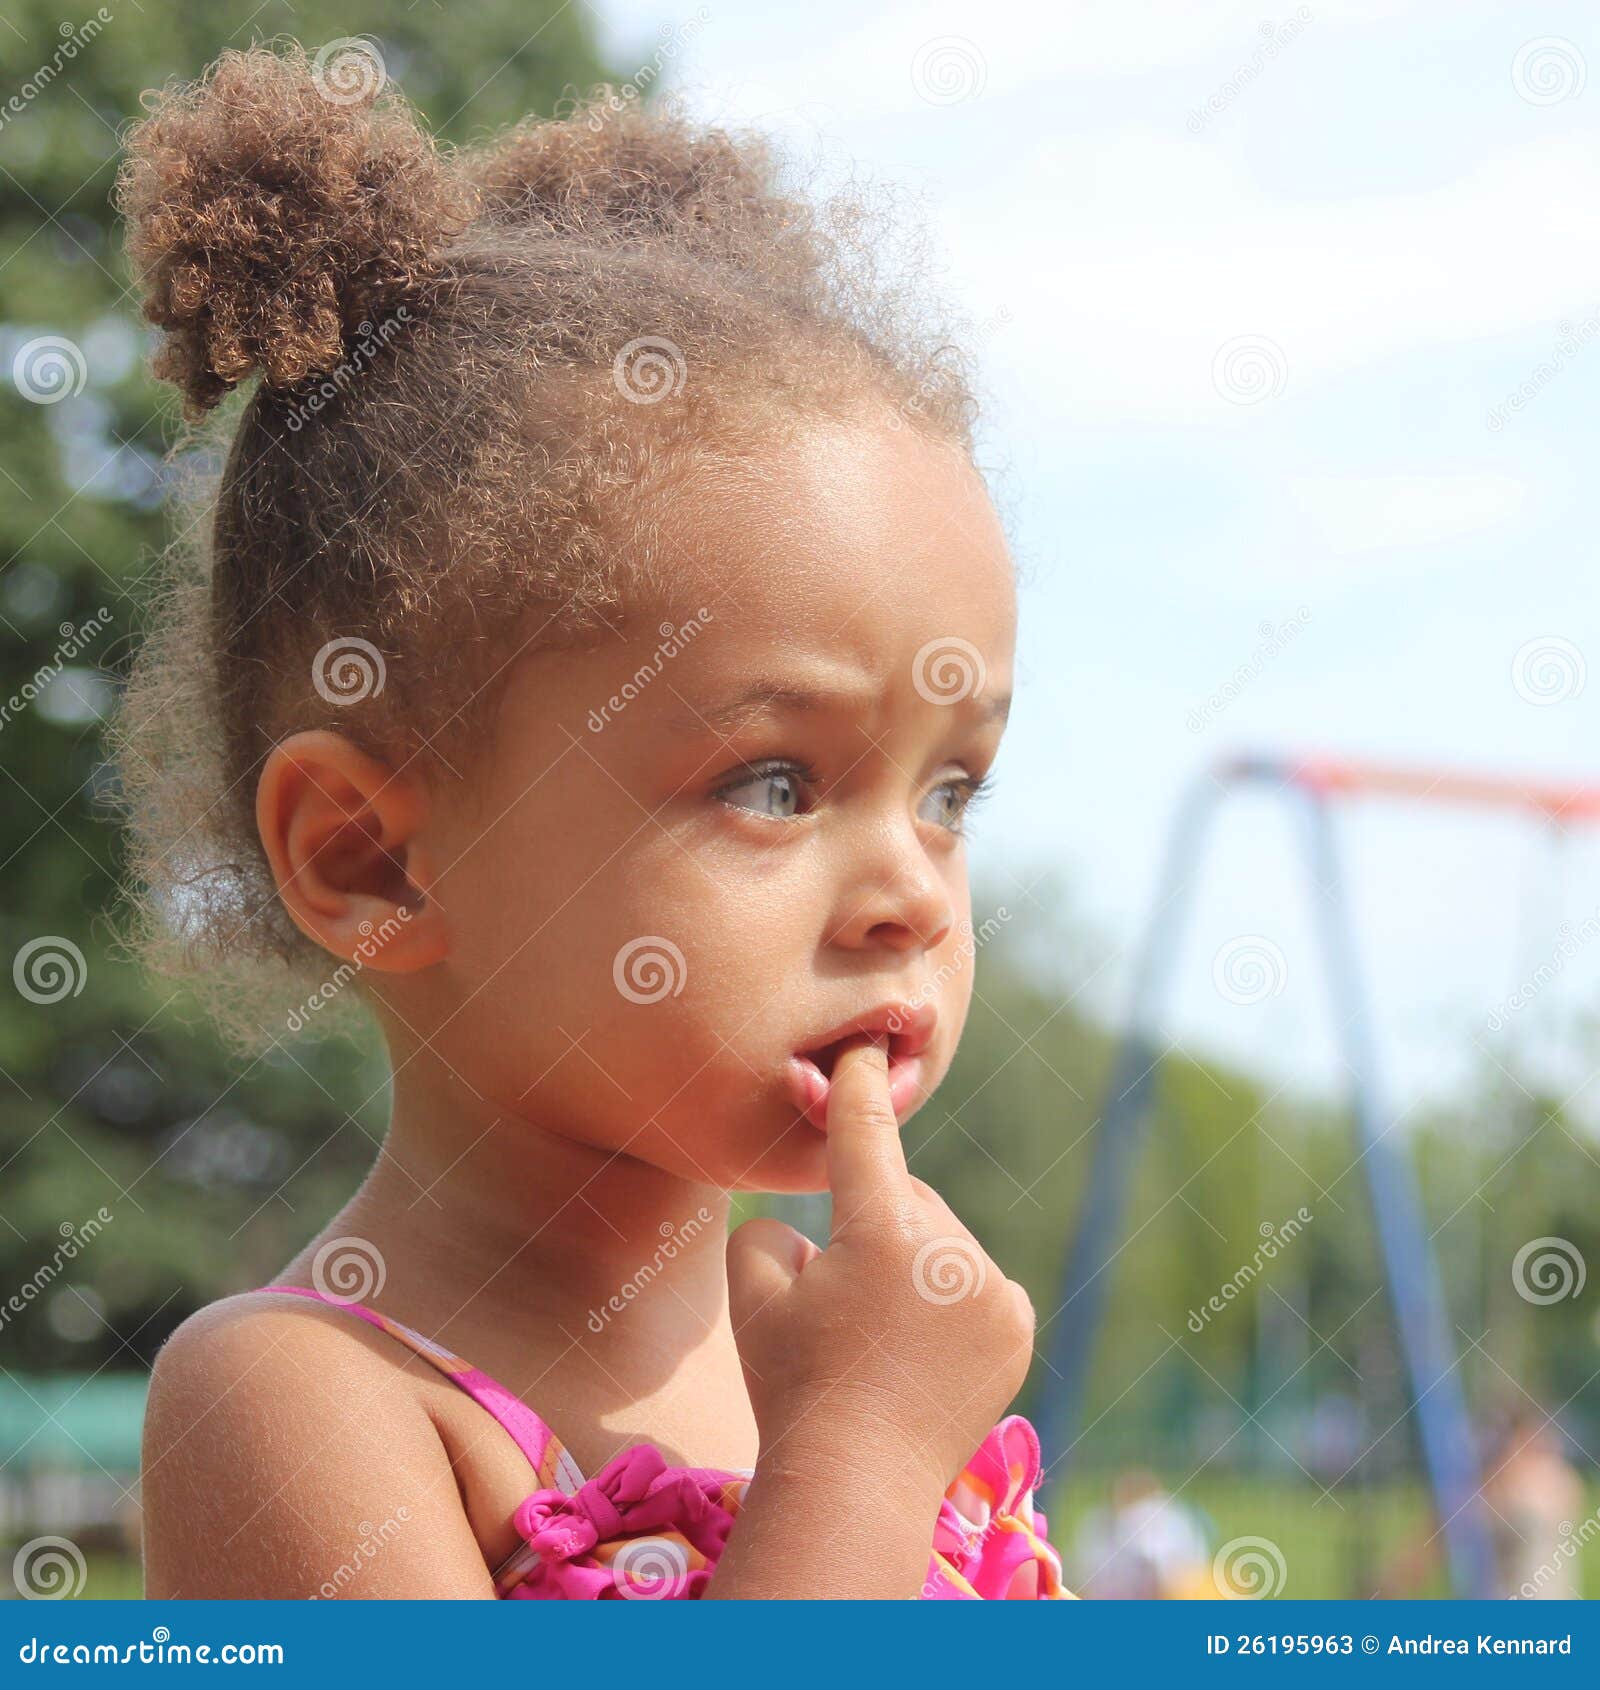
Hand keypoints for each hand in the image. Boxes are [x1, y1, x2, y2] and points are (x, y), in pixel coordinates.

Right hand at [726, 1034, 1034, 1498]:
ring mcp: (991, 1288)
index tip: (864, 1045)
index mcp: (883, 1232)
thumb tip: (809, 1224)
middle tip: (839, 1283)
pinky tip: (919, 1339)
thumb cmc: (794, 1387)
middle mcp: (950, 1251)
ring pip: (939, 1236)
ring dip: (912, 1257)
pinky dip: (949, 1292)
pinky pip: (973, 1278)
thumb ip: (769, 1230)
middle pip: (903, 1194)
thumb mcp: (754, 1296)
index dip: (859, 1084)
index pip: (867, 1133)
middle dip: (874, 1217)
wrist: (859, 1482)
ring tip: (878, 1327)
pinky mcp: (1016, 1323)